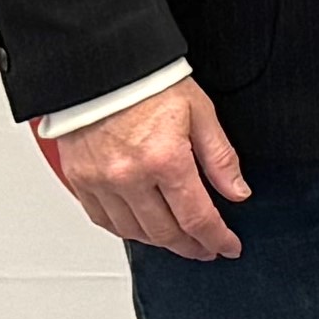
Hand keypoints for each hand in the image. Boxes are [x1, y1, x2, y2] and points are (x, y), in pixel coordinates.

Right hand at [45, 79, 247, 259]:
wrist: (103, 69)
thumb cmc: (149, 85)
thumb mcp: (201, 114)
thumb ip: (220, 158)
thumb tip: (237, 192)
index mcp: (165, 159)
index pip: (196, 217)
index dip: (217, 238)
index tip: (229, 246)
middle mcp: (129, 177)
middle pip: (165, 233)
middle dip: (192, 246)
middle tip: (207, 248)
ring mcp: (100, 182)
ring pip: (134, 233)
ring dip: (161, 242)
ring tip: (180, 240)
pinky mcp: (80, 181)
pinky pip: (105, 221)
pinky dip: (127, 231)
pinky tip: (144, 228)